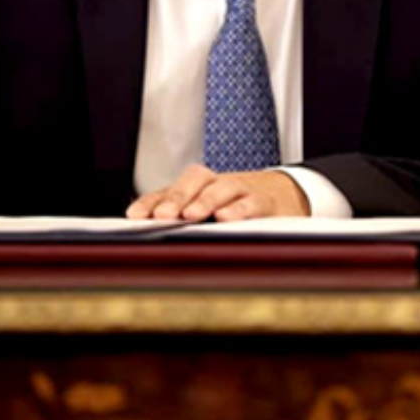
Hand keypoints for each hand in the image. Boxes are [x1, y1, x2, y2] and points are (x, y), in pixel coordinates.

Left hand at [126, 164, 310, 221]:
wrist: (284, 194)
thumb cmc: (236, 205)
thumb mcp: (209, 211)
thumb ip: (181, 221)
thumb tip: (145, 238)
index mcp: (199, 186)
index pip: (171, 189)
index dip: (152, 201)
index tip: (134, 216)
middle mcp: (217, 183)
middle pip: (194, 181)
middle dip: (176, 198)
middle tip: (161, 215)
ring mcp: (242, 189)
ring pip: (221, 188)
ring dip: (204, 201)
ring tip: (190, 216)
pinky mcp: (264, 201)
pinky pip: (251, 202)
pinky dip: (238, 209)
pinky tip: (226, 219)